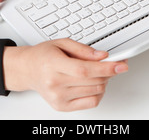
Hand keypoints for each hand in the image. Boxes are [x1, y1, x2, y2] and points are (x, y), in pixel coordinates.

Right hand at [3, 39, 128, 111]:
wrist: (28, 69)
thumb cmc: (43, 56)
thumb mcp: (61, 43)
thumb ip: (83, 49)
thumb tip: (102, 56)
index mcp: (53, 65)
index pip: (85, 70)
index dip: (106, 68)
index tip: (121, 64)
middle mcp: (54, 83)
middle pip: (93, 81)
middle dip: (108, 72)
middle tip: (111, 63)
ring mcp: (58, 97)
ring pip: (95, 91)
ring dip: (104, 81)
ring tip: (96, 71)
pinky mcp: (62, 106)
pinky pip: (91, 102)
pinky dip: (98, 92)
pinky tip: (92, 83)